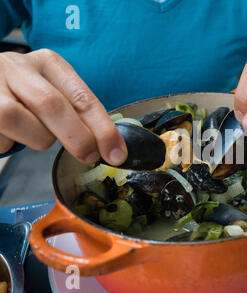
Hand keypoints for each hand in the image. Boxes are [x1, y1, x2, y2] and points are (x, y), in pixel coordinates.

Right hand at [0, 49, 126, 164]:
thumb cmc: (23, 93)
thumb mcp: (52, 91)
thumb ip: (76, 112)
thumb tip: (108, 146)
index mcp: (47, 63)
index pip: (82, 96)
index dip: (103, 129)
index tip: (117, 153)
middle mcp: (18, 67)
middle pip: (54, 106)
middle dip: (78, 138)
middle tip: (89, 157)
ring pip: (24, 123)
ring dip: (37, 139)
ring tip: (30, 133)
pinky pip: (1, 138)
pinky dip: (8, 143)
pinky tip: (6, 133)